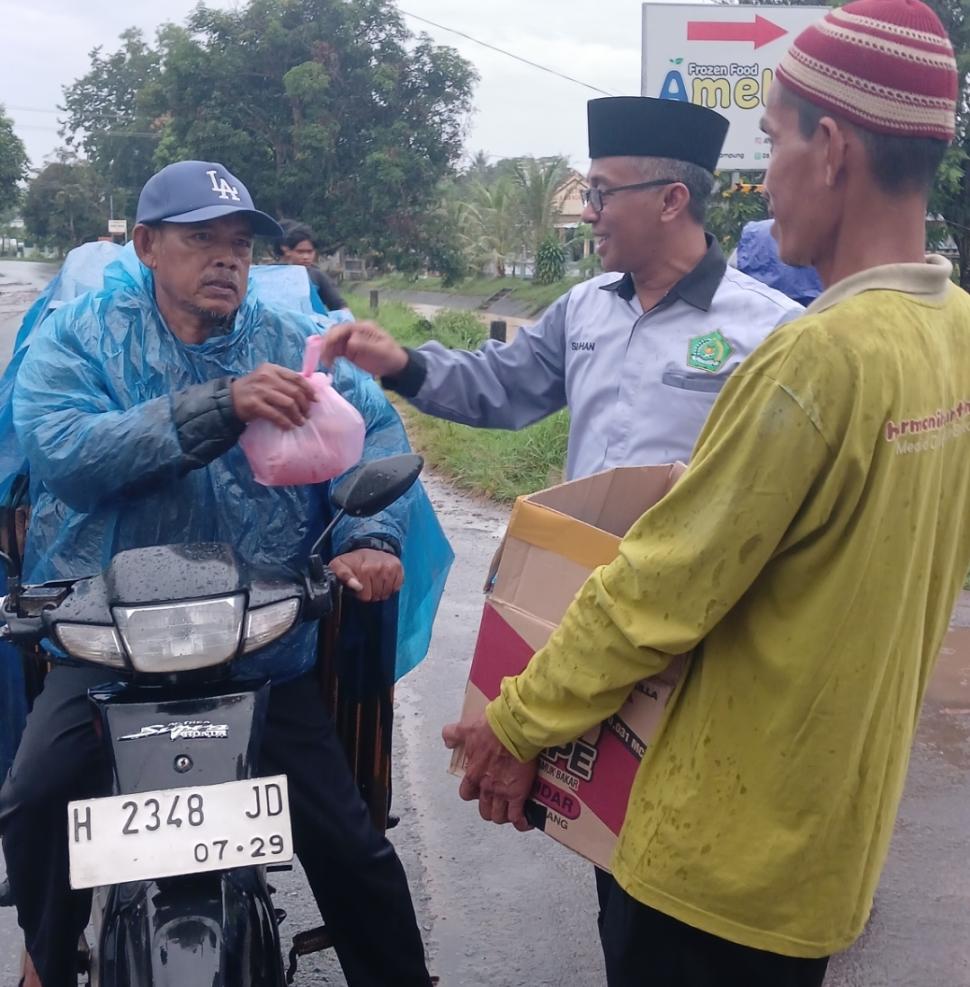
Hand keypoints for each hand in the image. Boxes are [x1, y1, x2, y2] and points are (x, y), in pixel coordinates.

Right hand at [231, 363, 315, 429]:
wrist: (229, 398)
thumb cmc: (253, 390)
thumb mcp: (267, 379)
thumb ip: (283, 382)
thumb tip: (308, 392)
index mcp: (272, 369)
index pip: (297, 378)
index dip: (309, 390)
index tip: (316, 400)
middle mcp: (266, 377)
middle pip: (295, 392)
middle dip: (305, 405)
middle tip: (307, 414)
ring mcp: (260, 390)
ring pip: (288, 404)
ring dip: (297, 415)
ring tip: (300, 422)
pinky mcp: (254, 404)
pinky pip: (276, 415)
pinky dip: (285, 422)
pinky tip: (288, 426)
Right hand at [318, 322, 408, 377]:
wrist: (395, 366)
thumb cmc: (390, 356)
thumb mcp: (380, 351)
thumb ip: (365, 345)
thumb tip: (349, 342)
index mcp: (363, 327)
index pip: (344, 327)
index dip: (334, 336)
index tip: (327, 347)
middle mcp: (354, 331)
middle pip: (335, 333)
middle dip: (327, 343)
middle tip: (324, 357)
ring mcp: (350, 340)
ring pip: (333, 342)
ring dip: (327, 350)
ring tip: (326, 363)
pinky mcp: (348, 351)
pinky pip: (336, 351)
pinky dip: (330, 356)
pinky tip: (328, 364)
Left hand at [330, 549, 402, 601]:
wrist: (369, 549)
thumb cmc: (353, 561)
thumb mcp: (339, 566)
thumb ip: (343, 575)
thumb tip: (357, 586)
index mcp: (364, 569)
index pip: (365, 596)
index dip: (360, 593)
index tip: (358, 585)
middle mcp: (379, 568)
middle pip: (376, 596)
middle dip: (370, 592)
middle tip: (366, 582)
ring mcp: (390, 568)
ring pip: (386, 594)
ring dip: (380, 590)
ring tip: (374, 581)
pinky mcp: (398, 568)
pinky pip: (396, 588)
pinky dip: (390, 586)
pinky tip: (384, 580)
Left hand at [442, 714, 536, 831]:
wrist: (513, 728)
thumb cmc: (491, 728)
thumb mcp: (466, 729)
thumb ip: (453, 735)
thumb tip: (447, 740)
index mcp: (473, 773)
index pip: (466, 794)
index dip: (473, 793)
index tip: (480, 788)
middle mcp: (486, 787)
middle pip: (484, 810)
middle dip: (490, 808)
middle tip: (498, 801)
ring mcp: (502, 792)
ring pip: (499, 816)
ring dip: (504, 816)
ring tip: (510, 811)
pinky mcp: (518, 793)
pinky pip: (517, 816)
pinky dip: (520, 821)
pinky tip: (524, 821)